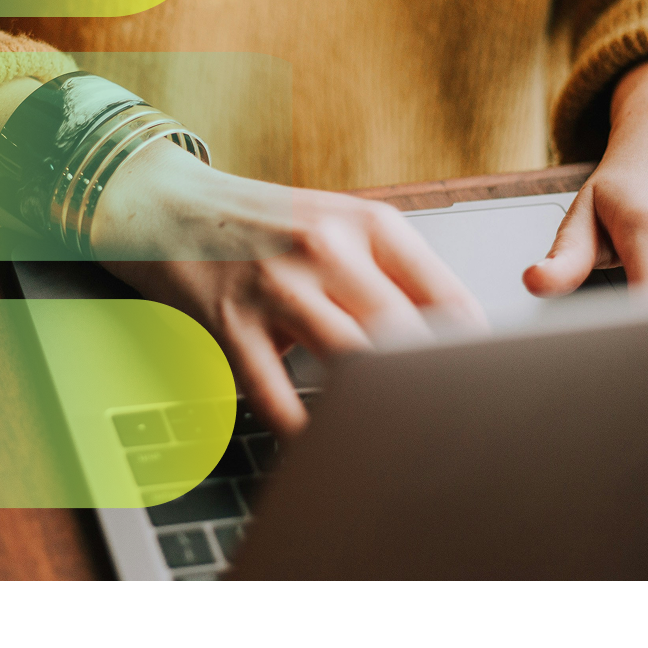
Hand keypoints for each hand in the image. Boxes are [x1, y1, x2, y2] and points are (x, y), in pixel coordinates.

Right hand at [94, 142, 486, 436]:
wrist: (165, 203)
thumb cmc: (261, 224)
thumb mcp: (335, 226)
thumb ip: (390, 274)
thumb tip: (453, 341)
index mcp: (369, 224)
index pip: (448, 298)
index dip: (473, 354)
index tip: (481, 391)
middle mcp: (327, 248)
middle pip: (405, 335)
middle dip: (429, 388)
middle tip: (445, 429)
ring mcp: (276, 285)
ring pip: (350, 363)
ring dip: (370, 408)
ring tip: (389, 442)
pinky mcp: (229, 320)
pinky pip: (275, 393)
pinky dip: (301, 429)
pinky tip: (317, 444)